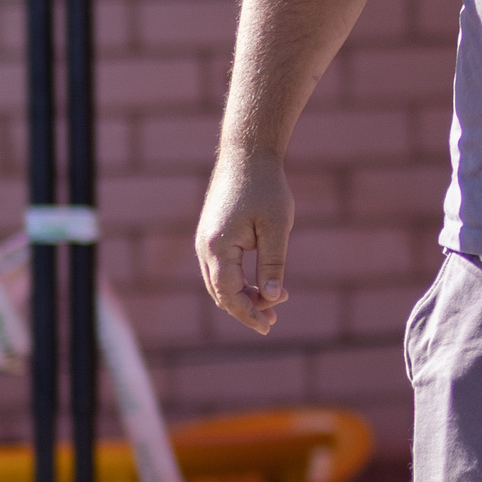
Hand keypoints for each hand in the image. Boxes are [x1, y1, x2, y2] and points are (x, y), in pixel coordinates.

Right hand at [196, 145, 293, 333]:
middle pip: (220, 293)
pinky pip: (220, 269)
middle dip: (246, 308)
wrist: (247, 156)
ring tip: (271, 303)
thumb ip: (273, 264)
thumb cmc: (265, 189)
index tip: (268, 326)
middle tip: (274, 319)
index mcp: (218, 247)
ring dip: (242, 296)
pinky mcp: (211, 236)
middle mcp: (204, 248)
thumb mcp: (276, 228)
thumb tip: (271, 296)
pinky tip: (260, 284)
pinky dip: (238, 282)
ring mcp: (205, 242)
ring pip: (219, 283)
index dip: (247, 313)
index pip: (228, 293)